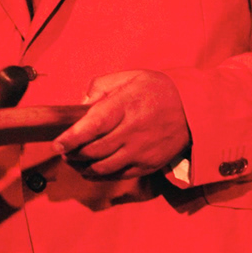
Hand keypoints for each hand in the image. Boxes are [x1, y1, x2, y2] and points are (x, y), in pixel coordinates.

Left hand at [52, 70, 190, 178]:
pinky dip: (100, 176)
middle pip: (94, 150)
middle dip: (73, 154)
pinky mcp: (148, 164)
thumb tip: (82, 104)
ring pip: (103, 167)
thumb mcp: (132, 76)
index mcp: (126, 105)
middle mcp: (133, 130)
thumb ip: (102, 86)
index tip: (57, 144)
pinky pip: (118, 175)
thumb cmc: (159, 90)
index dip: (72, 138)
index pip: (93, 125)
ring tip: (75, 162)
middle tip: (64, 151)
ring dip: (84, 167)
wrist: (194, 110)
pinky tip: (92, 170)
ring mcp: (141, 150)